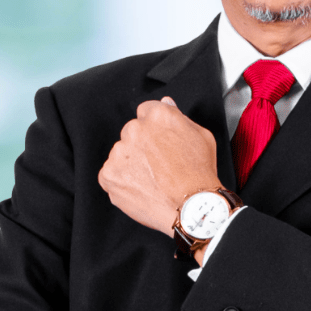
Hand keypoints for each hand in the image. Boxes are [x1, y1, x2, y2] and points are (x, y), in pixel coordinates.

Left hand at [97, 97, 221, 234]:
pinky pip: (111, 174)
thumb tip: (166, 103)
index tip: (159, 141)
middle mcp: (135, 129)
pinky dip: (122, 181)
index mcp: (158, 115)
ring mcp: (120, 153)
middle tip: (160, 164)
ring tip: (153, 180)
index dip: (155, 128)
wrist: (192, 207)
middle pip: (132, 132)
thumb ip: (179, 116)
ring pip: (122, 154)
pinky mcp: (109, 174)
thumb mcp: (201, 136)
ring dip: (132, 163)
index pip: (146, 111)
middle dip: (142, 145)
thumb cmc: (200, 174)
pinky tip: (143, 188)